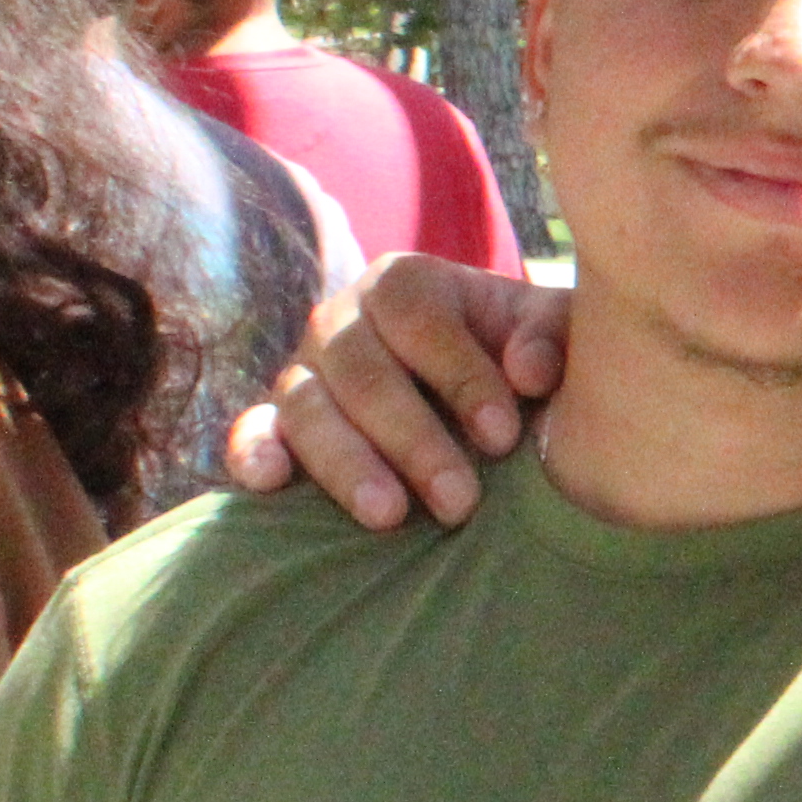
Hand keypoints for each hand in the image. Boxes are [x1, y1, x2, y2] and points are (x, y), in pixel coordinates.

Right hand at [220, 253, 569, 528]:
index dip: (459, 374)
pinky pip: (251, 432)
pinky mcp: (276, 422)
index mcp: (403, 285)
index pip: (416, 316)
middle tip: (460, 503)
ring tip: (390, 516)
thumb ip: (550, 337)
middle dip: (413, 440)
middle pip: (360, 371)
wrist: (489, 394)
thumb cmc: (523, 357)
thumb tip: (530, 371)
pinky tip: (272, 483)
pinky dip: (252, 453)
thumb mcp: (550, 335)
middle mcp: (341, 321)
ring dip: (346, 463)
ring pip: (306, 409)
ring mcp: (302, 372)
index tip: (505, 436)